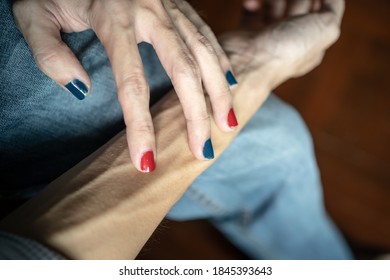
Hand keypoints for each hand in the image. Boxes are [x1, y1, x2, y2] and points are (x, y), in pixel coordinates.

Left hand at [12, 0, 236, 171]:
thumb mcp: (34, 12)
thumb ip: (49, 51)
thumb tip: (81, 89)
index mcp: (113, 17)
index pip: (133, 83)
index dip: (141, 126)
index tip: (146, 161)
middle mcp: (150, 10)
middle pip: (183, 71)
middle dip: (196, 114)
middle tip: (203, 149)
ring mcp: (169, 4)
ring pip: (203, 52)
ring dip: (218, 90)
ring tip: (227, 123)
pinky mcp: (178, 1)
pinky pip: (205, 32)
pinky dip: (219, 59)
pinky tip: (228, 81)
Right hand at [225, 0, 343, 86]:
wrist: (246, 64)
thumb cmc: (285, 52)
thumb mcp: (325, 28)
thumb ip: (333, 7)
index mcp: (312, 44)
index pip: (322, 14)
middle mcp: (290, 42)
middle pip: (299, 7)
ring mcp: (268, 37)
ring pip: (275, 6)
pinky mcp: (247, 34)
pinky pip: (252, 11)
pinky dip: (253, 3)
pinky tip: (252, 2)